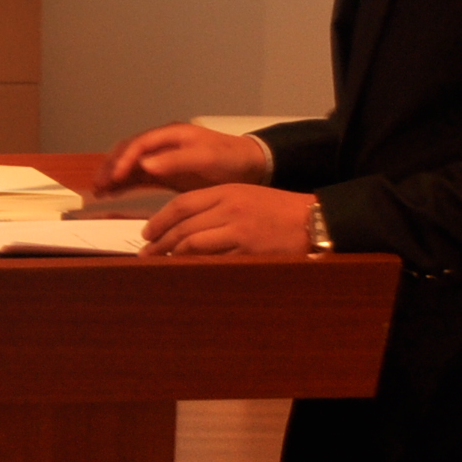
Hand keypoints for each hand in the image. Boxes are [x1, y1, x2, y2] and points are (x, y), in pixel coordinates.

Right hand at [97, 121, 271, 195]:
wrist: (250, 168)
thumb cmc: (231, 158)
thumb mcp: (207, 157)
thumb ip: (176, 160)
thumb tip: (145, 164)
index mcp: (172, 134)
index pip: (139, 144)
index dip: (124, 159)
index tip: (116, 176)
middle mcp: (162, 144)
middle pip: (127, 152)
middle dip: (111, 167)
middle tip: (98, 185)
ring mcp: (162, 159)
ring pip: (128, 165)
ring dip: (112, 176)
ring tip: (98, 191)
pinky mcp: (164, 174)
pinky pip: (137, 177)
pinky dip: (122, 185)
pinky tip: (111, 194)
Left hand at [142, 184, 316, 256]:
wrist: (314, 220)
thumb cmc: (280, 210)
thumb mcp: (245, 196)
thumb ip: (216, 206)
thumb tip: (185, 225)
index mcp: (227, 191)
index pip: (182, 204)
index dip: (160, 220)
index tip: (147, 233)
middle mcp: (229, 208)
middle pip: (183, 226)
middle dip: (160, 241)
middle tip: (146, 253)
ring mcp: (238, 230)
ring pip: (193, 243)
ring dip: (172, 255)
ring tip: (161, 263)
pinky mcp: (248, 251)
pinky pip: (213, 260)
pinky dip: (195, 265)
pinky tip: (187, 270)